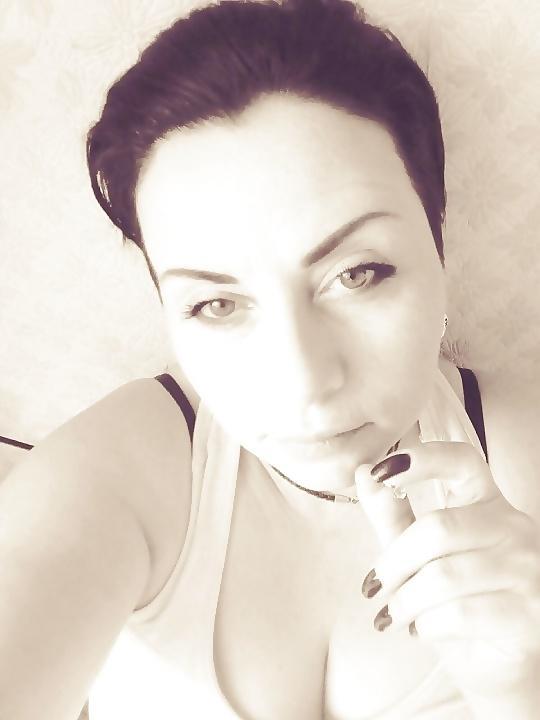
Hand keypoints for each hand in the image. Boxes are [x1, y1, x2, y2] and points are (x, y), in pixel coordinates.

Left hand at [354, 441, 539, 700]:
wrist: (497, 662)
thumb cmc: (453, 598)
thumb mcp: (416, 551)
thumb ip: (392, 512)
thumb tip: (363, 471)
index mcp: (488, 501)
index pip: (461, 461)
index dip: (421, 459)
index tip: (380, 472)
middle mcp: (513, 529)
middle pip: (438, 528)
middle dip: (393, 563)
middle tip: (373, 586)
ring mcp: (527, 571)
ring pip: (443, 576)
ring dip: (404, 601)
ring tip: (392, 614)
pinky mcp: (528, 615)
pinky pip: (459, 614)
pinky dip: (425, 625)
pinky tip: (420, 630)